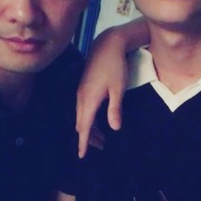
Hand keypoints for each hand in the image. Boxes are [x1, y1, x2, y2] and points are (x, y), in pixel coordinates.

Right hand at [76, 27, 127, 157]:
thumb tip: (114, 128)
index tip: (82, 155)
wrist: (107, 45)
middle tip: (102, 147)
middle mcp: (81, 97)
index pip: (83, 127)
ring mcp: (81, 92)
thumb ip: (115, 109)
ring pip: (81, 116)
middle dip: (88, 137)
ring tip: (102, 137)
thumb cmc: (115, 66)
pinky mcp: (84, 87)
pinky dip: (88, 118)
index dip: (83, 142)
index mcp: (88, 100)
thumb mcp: (118, 89)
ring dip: (89, 128)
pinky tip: (98, 120)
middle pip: (81, 124)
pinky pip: (82, 108)